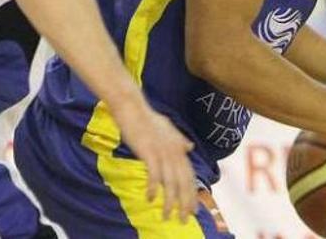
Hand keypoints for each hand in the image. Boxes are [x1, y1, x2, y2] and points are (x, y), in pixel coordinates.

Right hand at [112, 103, 196, 222]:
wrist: (133, 107)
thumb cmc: (148, 118)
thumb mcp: (168, 128)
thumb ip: (179, 139)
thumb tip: (190, 146)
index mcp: (179, 149)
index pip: (189, 176)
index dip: (192, 194)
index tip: (193, 209)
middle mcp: (174, 152)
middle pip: (183, 182)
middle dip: (185, 202)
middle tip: (184, 218)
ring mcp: (162, 152)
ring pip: (170, 182)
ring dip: (170, 201)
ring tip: (167, 216)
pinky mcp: (148, 151)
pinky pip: (154, 173)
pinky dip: (153, 187)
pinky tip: (150, 198)